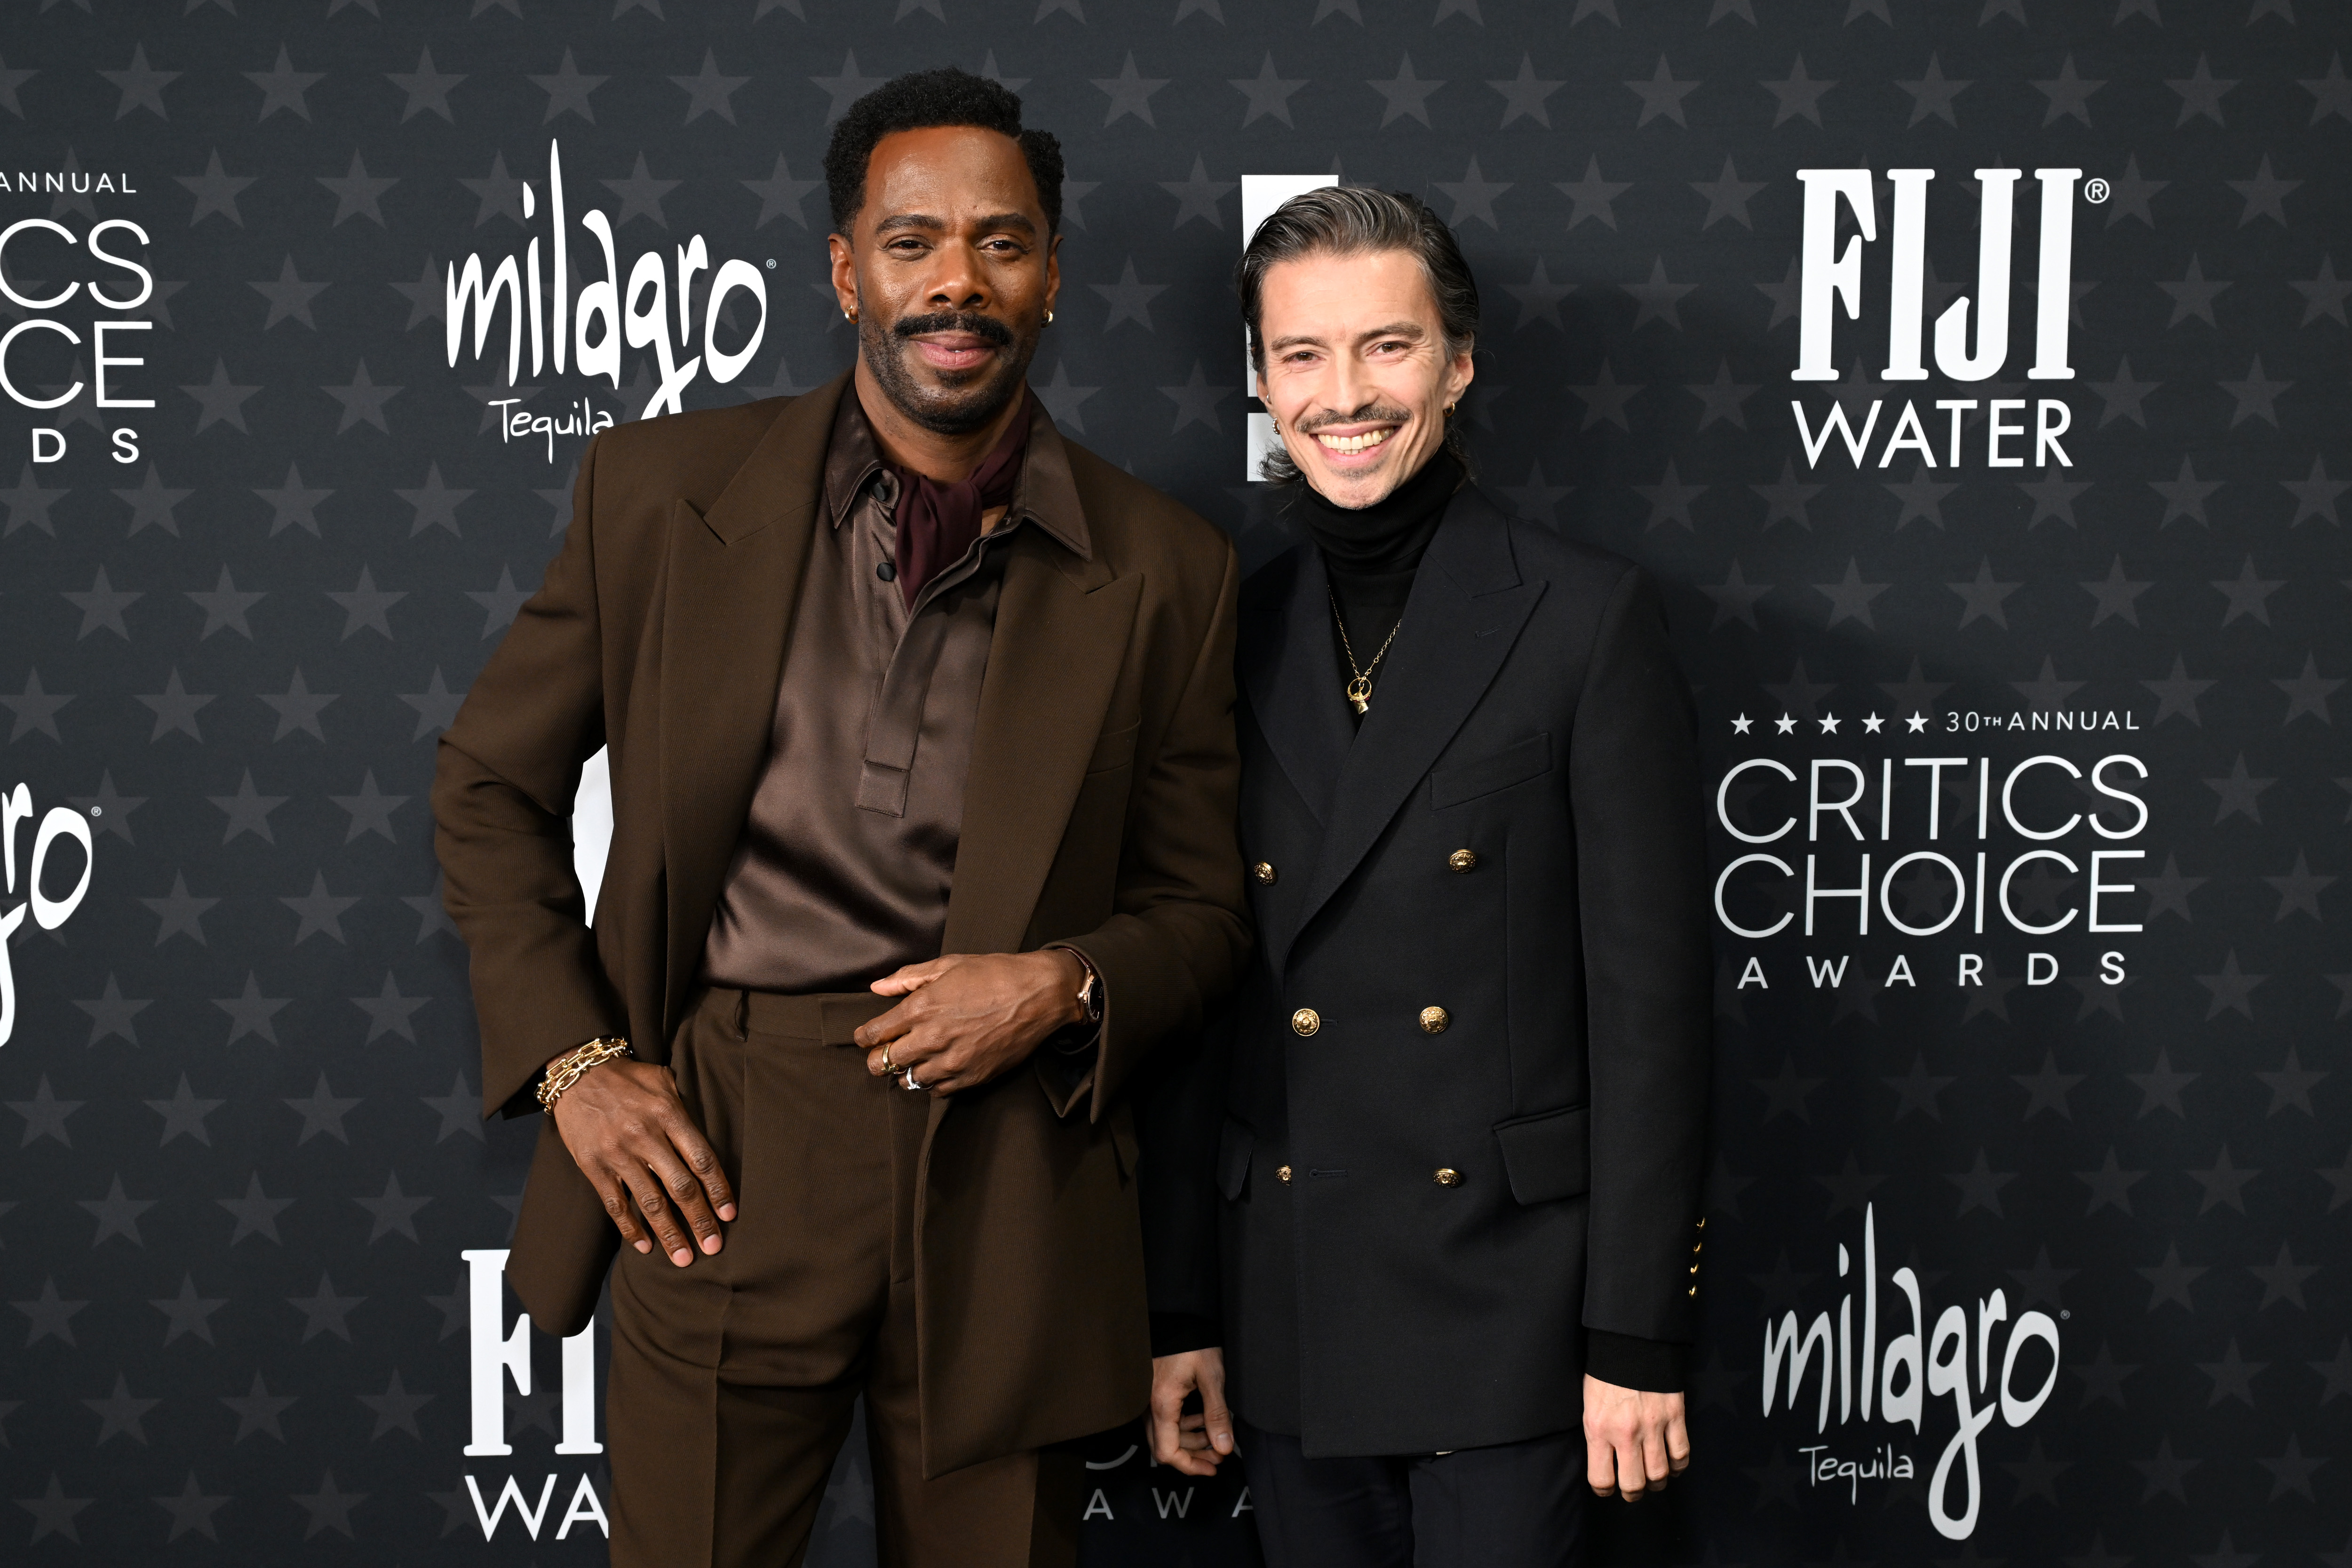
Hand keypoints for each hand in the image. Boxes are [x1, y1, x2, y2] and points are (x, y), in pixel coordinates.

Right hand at [548, 1057, 735, 1267]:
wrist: (576, 1071)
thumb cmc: (627, 1076)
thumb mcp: (663, 1079)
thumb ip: (685, 1108)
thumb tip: (708, 1139)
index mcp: (668, 1113)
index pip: (701, 1158)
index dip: (718, 1190)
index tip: (730, 1215)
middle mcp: (645, 1135)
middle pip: (680, 1186)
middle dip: (699, 1220)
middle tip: (713, 1247)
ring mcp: (618, 1153)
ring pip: (649, 1202)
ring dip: (669, 1233)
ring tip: (683, 1258)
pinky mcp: (593, 1165)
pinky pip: (615, 1204)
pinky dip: (630, 1228)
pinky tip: (644, 1246)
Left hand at [855, 950, 1086, 1095]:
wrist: (1041, 994)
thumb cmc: (996, 974)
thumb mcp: (950, 964)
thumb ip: (909, 977)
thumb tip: (878, 987)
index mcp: (923, 1007)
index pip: (876, 1034)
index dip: (865, 1038)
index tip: (865, 1037)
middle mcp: (933, 1038)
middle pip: (885, 1063)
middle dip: (878, 1059)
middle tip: (881, 1055)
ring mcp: (953, 1061)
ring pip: (910, 1081)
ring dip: (906, 1072)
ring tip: (912, 1062)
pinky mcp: (972, 1077)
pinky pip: (938, 1091)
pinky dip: (933, 1082)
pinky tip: (938, 1069)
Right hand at [1149, 1348, 1235, 1475]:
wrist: (1179, 1320)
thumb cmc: (1194, 1344)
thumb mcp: (1212, 1377)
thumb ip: (1217, 1415)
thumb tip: (1224, 1448)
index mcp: (1162, 1404)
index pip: (1167, 1452)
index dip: (1190, 1466)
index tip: (1213, 1468)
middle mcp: (1149, 1406)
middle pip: (1165, 1447)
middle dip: (1193, 1456)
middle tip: (1218, 1456)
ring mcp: (1149, 1401)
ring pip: (1167, 1435)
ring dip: (1191, 1441)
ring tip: (1216, 1438)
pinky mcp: (1154, 1395)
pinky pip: (1166, 1421)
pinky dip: (1185, 1426)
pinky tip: (1202, 1419)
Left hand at [1582, 1376, 1688, 1500]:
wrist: (1630, 1342)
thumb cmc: (1605, 1373)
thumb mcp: (1588, 1404)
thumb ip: (1596, 1433)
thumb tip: (1603, 1459)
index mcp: (1599, 1428)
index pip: (1601, 1479)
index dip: (1604, 1489)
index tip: (1607, 1487)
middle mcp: (1626, 1432)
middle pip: (1634, 1484)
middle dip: (1633, 1493)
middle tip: (1633, 1489)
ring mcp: (1653, 1425)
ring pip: (1660, 1474)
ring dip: (1657, 1482)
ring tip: (1653, 1478)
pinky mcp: (1675, 1416)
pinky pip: (1681, 1453)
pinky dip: (1678, 1465)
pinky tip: (1672, 1463)